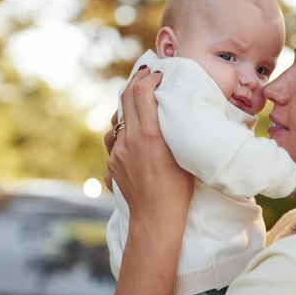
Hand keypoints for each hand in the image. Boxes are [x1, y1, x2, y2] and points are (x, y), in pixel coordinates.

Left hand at [100, 66, 192, 294]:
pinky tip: (132, 130)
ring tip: (140, 100)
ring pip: (117, 118)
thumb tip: (170, 112)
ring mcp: (117, 152)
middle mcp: (129, 140)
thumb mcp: (182, 156)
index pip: (141, 93)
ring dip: (128, 105)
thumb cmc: (179, 191)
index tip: (158, 74)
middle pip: (125, 99)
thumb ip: (171, 131)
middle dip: (136, 83)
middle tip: (147, 75)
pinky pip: (114, 137)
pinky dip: (123, 127)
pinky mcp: (112, 163)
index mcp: (149, 135)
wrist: (156, 220)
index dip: (148, 78)